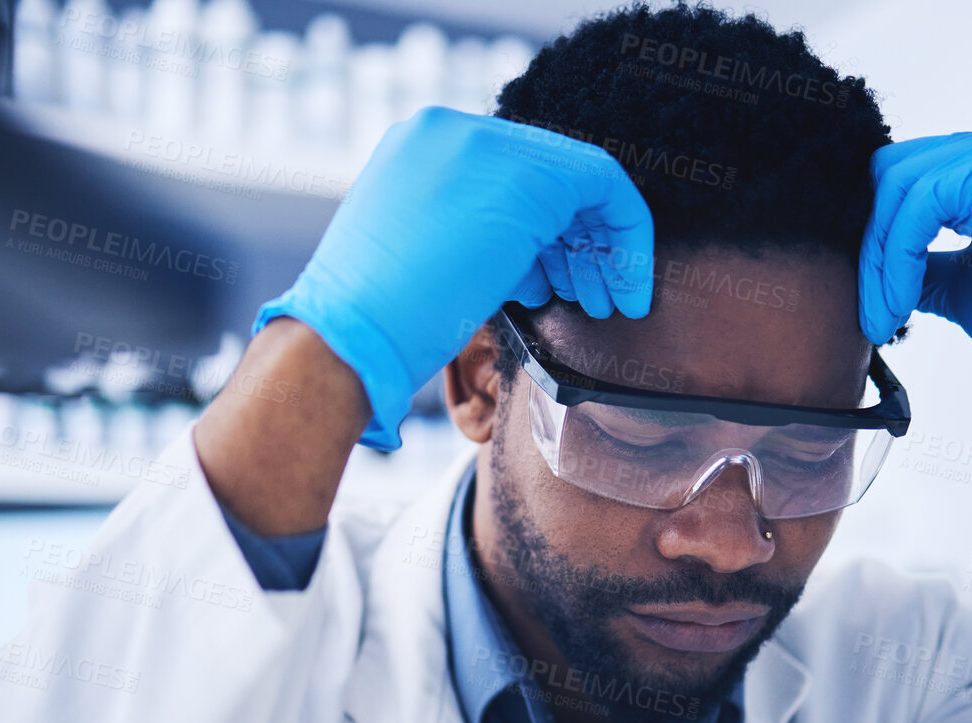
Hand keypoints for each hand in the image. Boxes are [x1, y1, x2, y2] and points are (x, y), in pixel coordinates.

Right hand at [254, 106, 655, 449]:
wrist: (345, 340)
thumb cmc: (374, 324)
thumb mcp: (419, 256)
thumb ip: (469, 234)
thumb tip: (528, 256)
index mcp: (419, 146)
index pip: (514, 173)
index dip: (551, 229)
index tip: (565, 279)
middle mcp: (451, 132)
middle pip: (549, 172)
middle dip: (583, 239)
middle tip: (598, 294)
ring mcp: (485, 149)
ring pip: (580, 179)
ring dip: (604, 246)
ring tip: (604, 303)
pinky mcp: (522, 179)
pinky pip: (602, 187)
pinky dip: (626, 240)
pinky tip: (621, 295)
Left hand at [858, 129, 971, 382]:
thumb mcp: (965, 284)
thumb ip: (926, 261)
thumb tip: (880, 258)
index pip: (915, 170)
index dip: (880, 232)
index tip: (871, 298)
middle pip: (901, 166)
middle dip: (873, 243)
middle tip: (870, 308)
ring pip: (904, 181)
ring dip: (881, 259)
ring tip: (883, 315)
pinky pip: (923, 203)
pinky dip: (897, 259)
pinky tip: (898, 304)